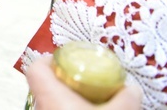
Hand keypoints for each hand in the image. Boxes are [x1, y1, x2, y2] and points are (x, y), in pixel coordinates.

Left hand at [26, 56, 141, 109]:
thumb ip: (127, 97)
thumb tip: (132, 88)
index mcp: (49, 96)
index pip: (35, 68)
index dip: (49, 61)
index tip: (69, 63)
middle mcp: (41, 109)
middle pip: (44, 88)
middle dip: (65, 84)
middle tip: (87, 85)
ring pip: (50, 106)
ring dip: (68, 104)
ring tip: (92, 105)